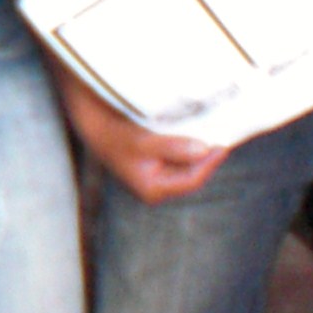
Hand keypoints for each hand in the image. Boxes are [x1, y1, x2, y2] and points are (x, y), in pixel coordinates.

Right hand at [55, 69, 223, 202]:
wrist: (88, 123)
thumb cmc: (111, 134)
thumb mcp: (140, 141)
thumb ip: (172, 147)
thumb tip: (203, 149)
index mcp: (153, 190)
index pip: (192, 179)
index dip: (210, 162)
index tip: (224, 143)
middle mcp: (156, 186)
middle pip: (191, 172)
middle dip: (205, 155)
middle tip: (223, 135)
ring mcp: (155, 175)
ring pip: (186, 163)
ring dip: (197, 148)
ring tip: (211, 132)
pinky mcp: (154, 162)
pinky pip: (178, 155)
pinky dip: (187, 143)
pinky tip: (193, 131)